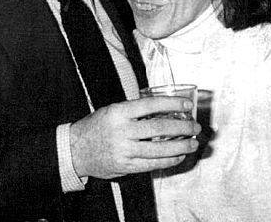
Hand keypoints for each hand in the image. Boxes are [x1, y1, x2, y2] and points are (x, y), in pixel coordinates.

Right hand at [69, 96, 200, 178]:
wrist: (75, 150)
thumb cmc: (95, 127)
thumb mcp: (111, 111)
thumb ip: (133, 111)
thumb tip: (163, 110)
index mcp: (118, 112)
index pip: (150, 105)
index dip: (171, 104)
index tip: (187, 105)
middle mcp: (122, 131)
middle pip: (159, 128)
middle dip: (182, 128)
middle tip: (195, 126)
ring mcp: (124, 150)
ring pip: (159, 149)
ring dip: (180, 146)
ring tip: (192, 143)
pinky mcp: (126, 166)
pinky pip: (153, 164)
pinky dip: (169, 160)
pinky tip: (178, 156)